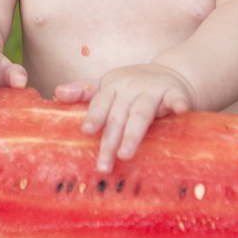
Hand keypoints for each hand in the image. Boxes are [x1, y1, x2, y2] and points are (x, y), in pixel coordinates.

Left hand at [55, 64, 196, 173]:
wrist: (172, 72)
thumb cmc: (135, 85)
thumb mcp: (109, 84)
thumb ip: (85, 91)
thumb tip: (57, 93)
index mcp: (114, 87)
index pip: (101, 104)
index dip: (95, 117)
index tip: (87, 132)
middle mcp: (132, 88)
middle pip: (119, 116)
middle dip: (111, 140)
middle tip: (103, 164)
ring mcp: (154, 90)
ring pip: (142, 114)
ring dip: (134, 133)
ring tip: (126, 154)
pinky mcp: (175, 92)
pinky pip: (176, 98)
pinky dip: (178, 103)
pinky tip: (180, 110)